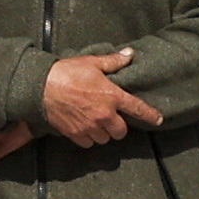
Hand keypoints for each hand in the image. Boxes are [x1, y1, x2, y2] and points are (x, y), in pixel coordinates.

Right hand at [36, 49, 156, 148]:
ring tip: (95, 122)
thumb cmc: (67, 73)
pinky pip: (89, 143)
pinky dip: (88, 138)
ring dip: (103, 133)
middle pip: (121, 132)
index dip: (150, 115)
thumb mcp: (92, 63)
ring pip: (105, 139)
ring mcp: (90, 126)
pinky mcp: (76, 134)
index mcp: (112, 96)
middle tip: (110, 118)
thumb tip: (130, 54)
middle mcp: (104, 114)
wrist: (41, 87)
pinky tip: (83, 127)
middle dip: (117, 127)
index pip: (137, 108)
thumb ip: (113, 61)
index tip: (158, 120)